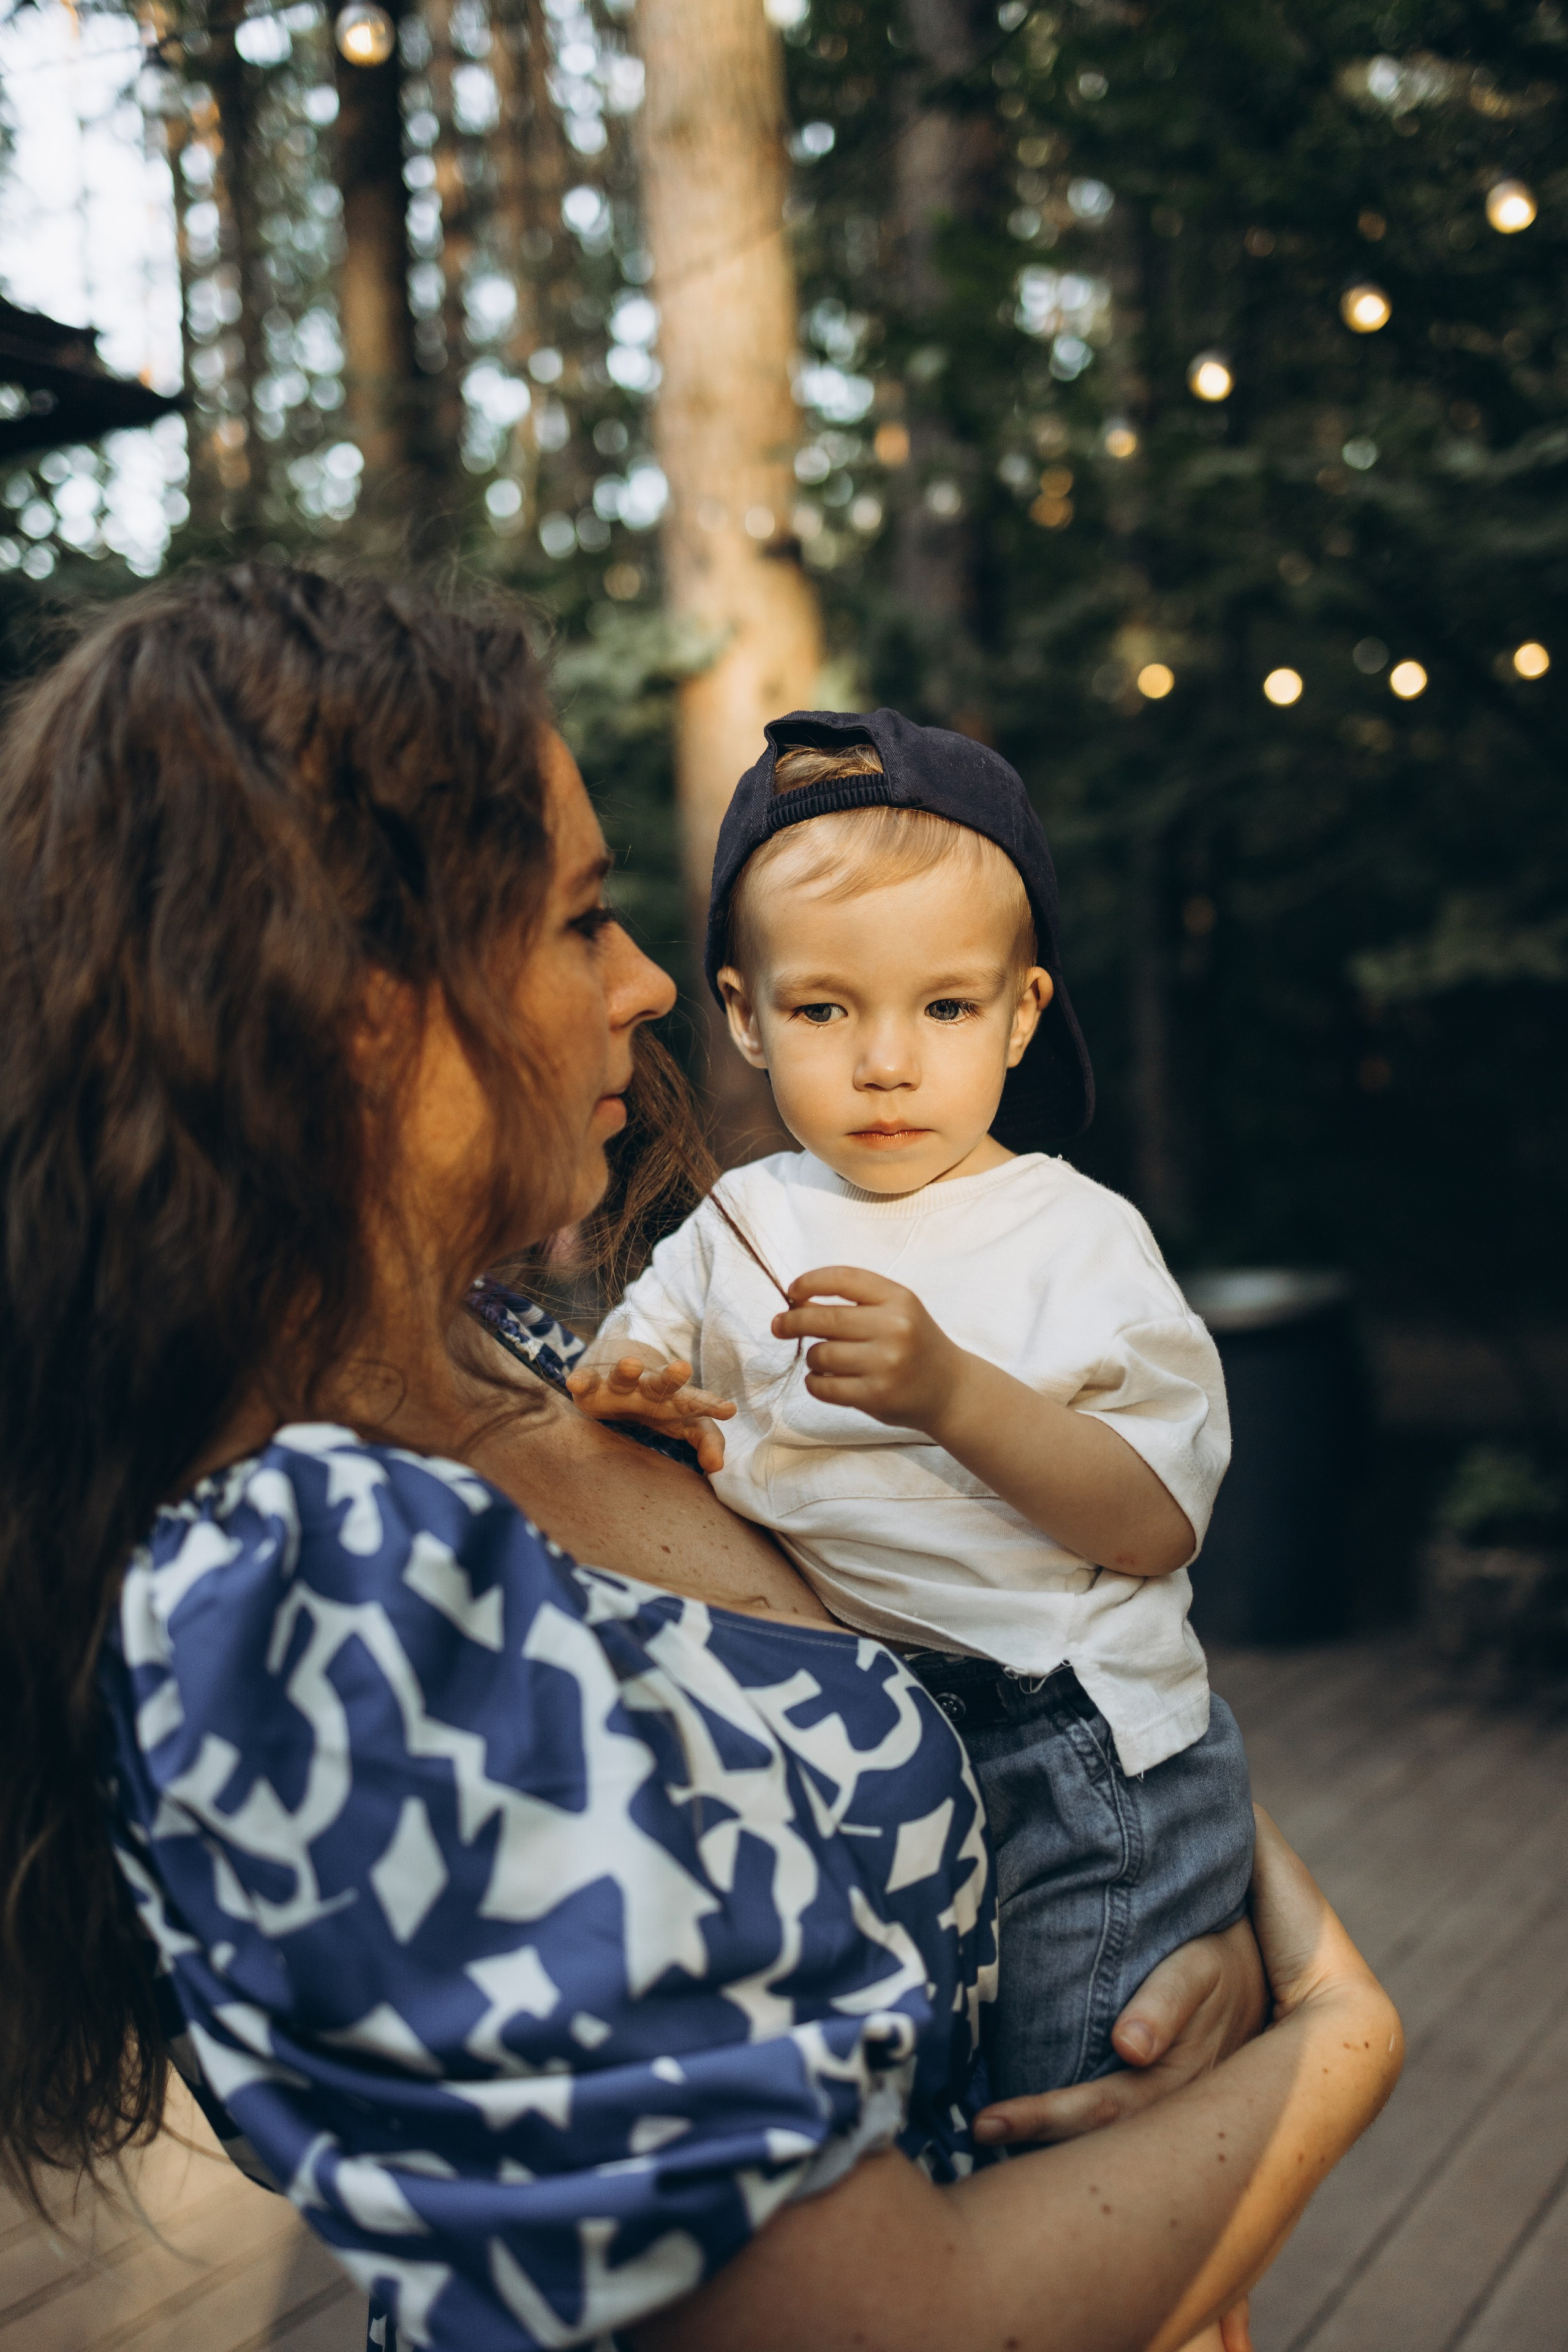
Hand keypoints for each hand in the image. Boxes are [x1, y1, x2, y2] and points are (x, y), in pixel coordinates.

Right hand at [566, 1356, 735, 1474]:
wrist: (620, 1375)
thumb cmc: (659, 1406)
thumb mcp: (683, 1424)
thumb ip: (706, 1440)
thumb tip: (717, 1468)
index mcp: (675, 1400)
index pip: (696, 1403)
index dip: (711, 1406)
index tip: (728, 1410)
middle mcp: (649, 1388)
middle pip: (662, 1382)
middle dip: (672, 1376)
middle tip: (683, 1368)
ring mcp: (620, 1385)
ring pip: (624, 1375)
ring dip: (627, 1369)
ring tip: (630, 1364)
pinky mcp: (593, 1384)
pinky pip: (587, 1380)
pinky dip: (582, 1380)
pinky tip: (576, 1382)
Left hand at [771, 1265, 963, 1432]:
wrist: (949, 1389)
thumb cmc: (914, 1343)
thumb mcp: (896, 1310)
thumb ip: (854, 1301)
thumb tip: (796, 1301)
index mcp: (899, 1298)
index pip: (841, 1279)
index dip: (809, 1282)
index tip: (792, 1292)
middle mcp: (894, 1327)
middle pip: (822, 1318)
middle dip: (793, 1321)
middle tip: (779, 1325)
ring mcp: (886, 1364)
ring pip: (819, 1354)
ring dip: (812, 1357)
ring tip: (823, 1359)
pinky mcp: (876, 1395)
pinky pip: (823, 1386)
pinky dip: (814, 1383)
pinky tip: (823, 1380)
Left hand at [972, 1913, 1267, 2147]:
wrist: (1259, 1969)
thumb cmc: (1219, 1960)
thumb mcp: (1199, 1967)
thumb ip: (1166, 2002)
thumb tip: (1130, 2047)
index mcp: (1177, 2083)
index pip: (1099, 2112)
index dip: (1041, 2120)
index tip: (983, 2120)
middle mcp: (1170, 2112)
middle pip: (1094, 2138)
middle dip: (1031, 2138)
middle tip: (970, 2131)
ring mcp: (1167, 2113)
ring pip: (1103, 2143)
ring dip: (1045, 2143)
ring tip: (984, 2135)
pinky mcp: (1161, 2103)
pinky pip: (1114, 2128)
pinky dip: (1070, 2136)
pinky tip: (1029, 2135)